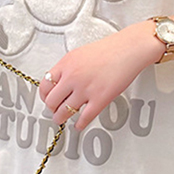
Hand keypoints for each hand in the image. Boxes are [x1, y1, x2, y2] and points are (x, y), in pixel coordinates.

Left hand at [39, 21, 162, 130]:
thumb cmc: (110, 49)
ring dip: (61, 118)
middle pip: (52, 101)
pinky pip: (84, 117)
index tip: (46, 99)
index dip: (44, 96)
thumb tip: (60, 81)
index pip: (45, 85)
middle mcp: (73, 77)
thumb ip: (68, 68)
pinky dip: (79, 124)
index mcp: (66, 64)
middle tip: (54, 111)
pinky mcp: (100, 99)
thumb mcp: (80, 54)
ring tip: (61, 119)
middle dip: (52, 109)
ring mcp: (85, 89)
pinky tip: (79, 124)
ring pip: (64, 112)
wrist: (129, 49)